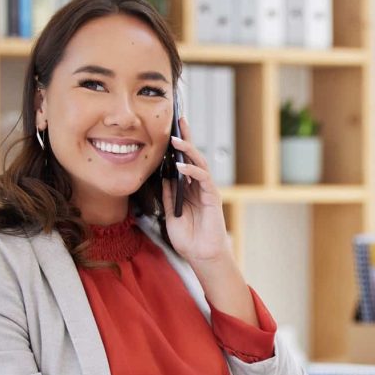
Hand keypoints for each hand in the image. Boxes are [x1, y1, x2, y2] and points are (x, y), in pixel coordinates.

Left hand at [162, 117, 232, 264]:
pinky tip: (181, 167)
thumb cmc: (188, 238)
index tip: (170, 129)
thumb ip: (168, 196)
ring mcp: (207, 190)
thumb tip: (162, 177)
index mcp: (188, 189)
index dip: (178, 146)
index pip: (183, 162)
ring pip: (199, 163)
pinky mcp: (213, 197)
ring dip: (188, 150)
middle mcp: (198, 186)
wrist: (201, 255)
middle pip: (193, 156)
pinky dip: (192, 171)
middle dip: (187, 137)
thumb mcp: (170, 214)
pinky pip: (203, 179)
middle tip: (179, 119)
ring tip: (176, 140)